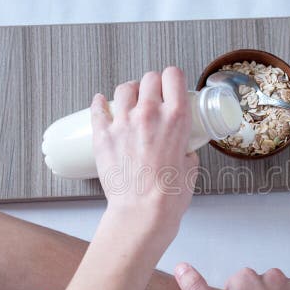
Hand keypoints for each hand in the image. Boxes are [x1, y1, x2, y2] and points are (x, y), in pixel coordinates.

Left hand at [91, 67, 198, 222]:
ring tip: (130, 101)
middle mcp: (150, 114)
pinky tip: (101, 102)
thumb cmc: (168, 196)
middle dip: (152, 84)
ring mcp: (124, 123)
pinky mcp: (104, 135)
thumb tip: (182, 149)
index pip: (173, 76)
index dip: (172, 78)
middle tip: (152, 95)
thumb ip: (186, 150)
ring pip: (124, 89)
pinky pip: (98, 108)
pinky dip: (99, 103)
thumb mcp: (191, 166)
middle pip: (149, 78)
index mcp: (176, 118)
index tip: (171, 84)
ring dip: (129, 92)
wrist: (143, 213)